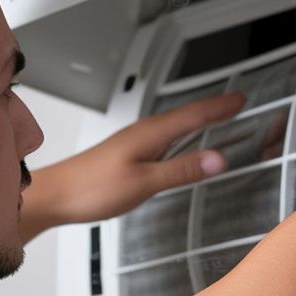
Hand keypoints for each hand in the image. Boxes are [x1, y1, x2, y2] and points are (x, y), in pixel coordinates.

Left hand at [19, 90, 246, 239]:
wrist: (54, 195)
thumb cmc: (91, 188)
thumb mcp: (144, 183)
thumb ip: (182, 170)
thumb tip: (217, 159)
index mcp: (151, 134)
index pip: (194, 115)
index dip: (220, 107)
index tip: (241, 100)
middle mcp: (144, 132)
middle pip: (187, 115)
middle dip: (214, 108)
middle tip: (237, 103)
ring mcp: (136, 141)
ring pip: (176, 125)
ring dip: (199, 120)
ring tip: (218, 117)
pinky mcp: (129, 153)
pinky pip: (165, 137)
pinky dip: (183, 135)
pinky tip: (183, 143)